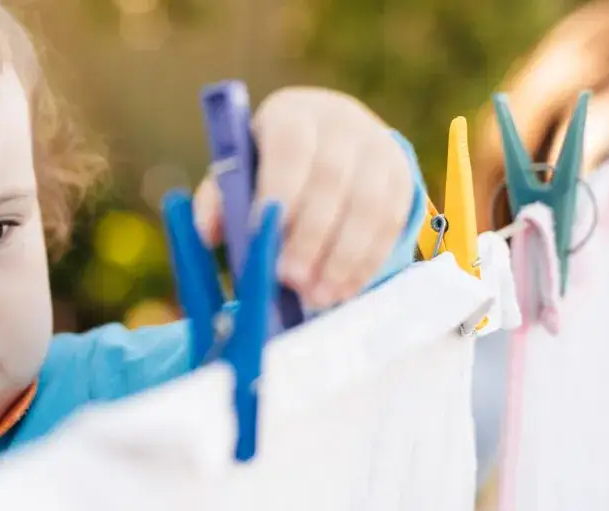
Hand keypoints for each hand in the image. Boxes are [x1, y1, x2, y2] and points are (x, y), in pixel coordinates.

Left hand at [193, 86, 413, 308]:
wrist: (331, 140)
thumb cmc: (269, 165)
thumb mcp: (240, 171)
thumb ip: (218, 199)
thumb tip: (207, 233)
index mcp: (290, 115)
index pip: (289, 148)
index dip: (278, 191)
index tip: (260, 235)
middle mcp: (339, 124)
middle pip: (330, 180)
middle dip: (310, 236)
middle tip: (290, 280)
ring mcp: (377, 148)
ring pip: (367, 205)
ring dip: (342, 257)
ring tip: (318, 296)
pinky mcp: (401, 176)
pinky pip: (390, 222)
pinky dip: (366, 261)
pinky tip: (344, 288)